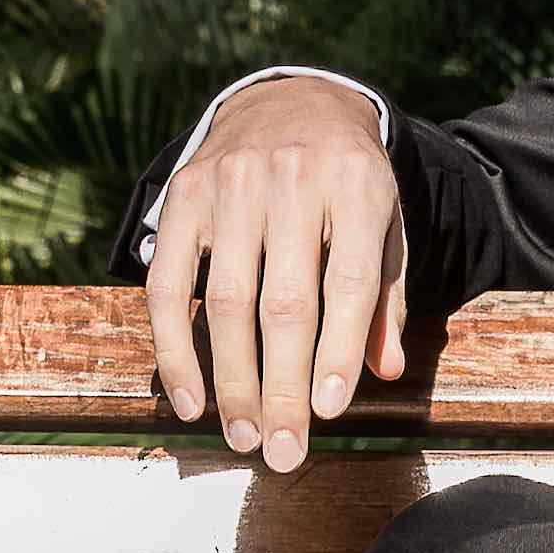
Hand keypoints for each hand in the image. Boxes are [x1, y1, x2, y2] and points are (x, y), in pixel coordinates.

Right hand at [143, 76, 407, 473]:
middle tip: (284, 452)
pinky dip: (176, 349)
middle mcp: (293, 182)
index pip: (351, 280)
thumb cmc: (347, 181)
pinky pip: (169, 286)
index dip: (340, 349)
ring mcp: (232, 186)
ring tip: (245, 437)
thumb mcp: (384, 223)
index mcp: (358, 186)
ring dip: (232, 381)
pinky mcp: (183, 196)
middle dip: (283, 386)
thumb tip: (382, 372)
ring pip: (227, 302)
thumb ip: (384, 296)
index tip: (330, 411)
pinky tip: (192, 399)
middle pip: (285, 302)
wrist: (291, 100)